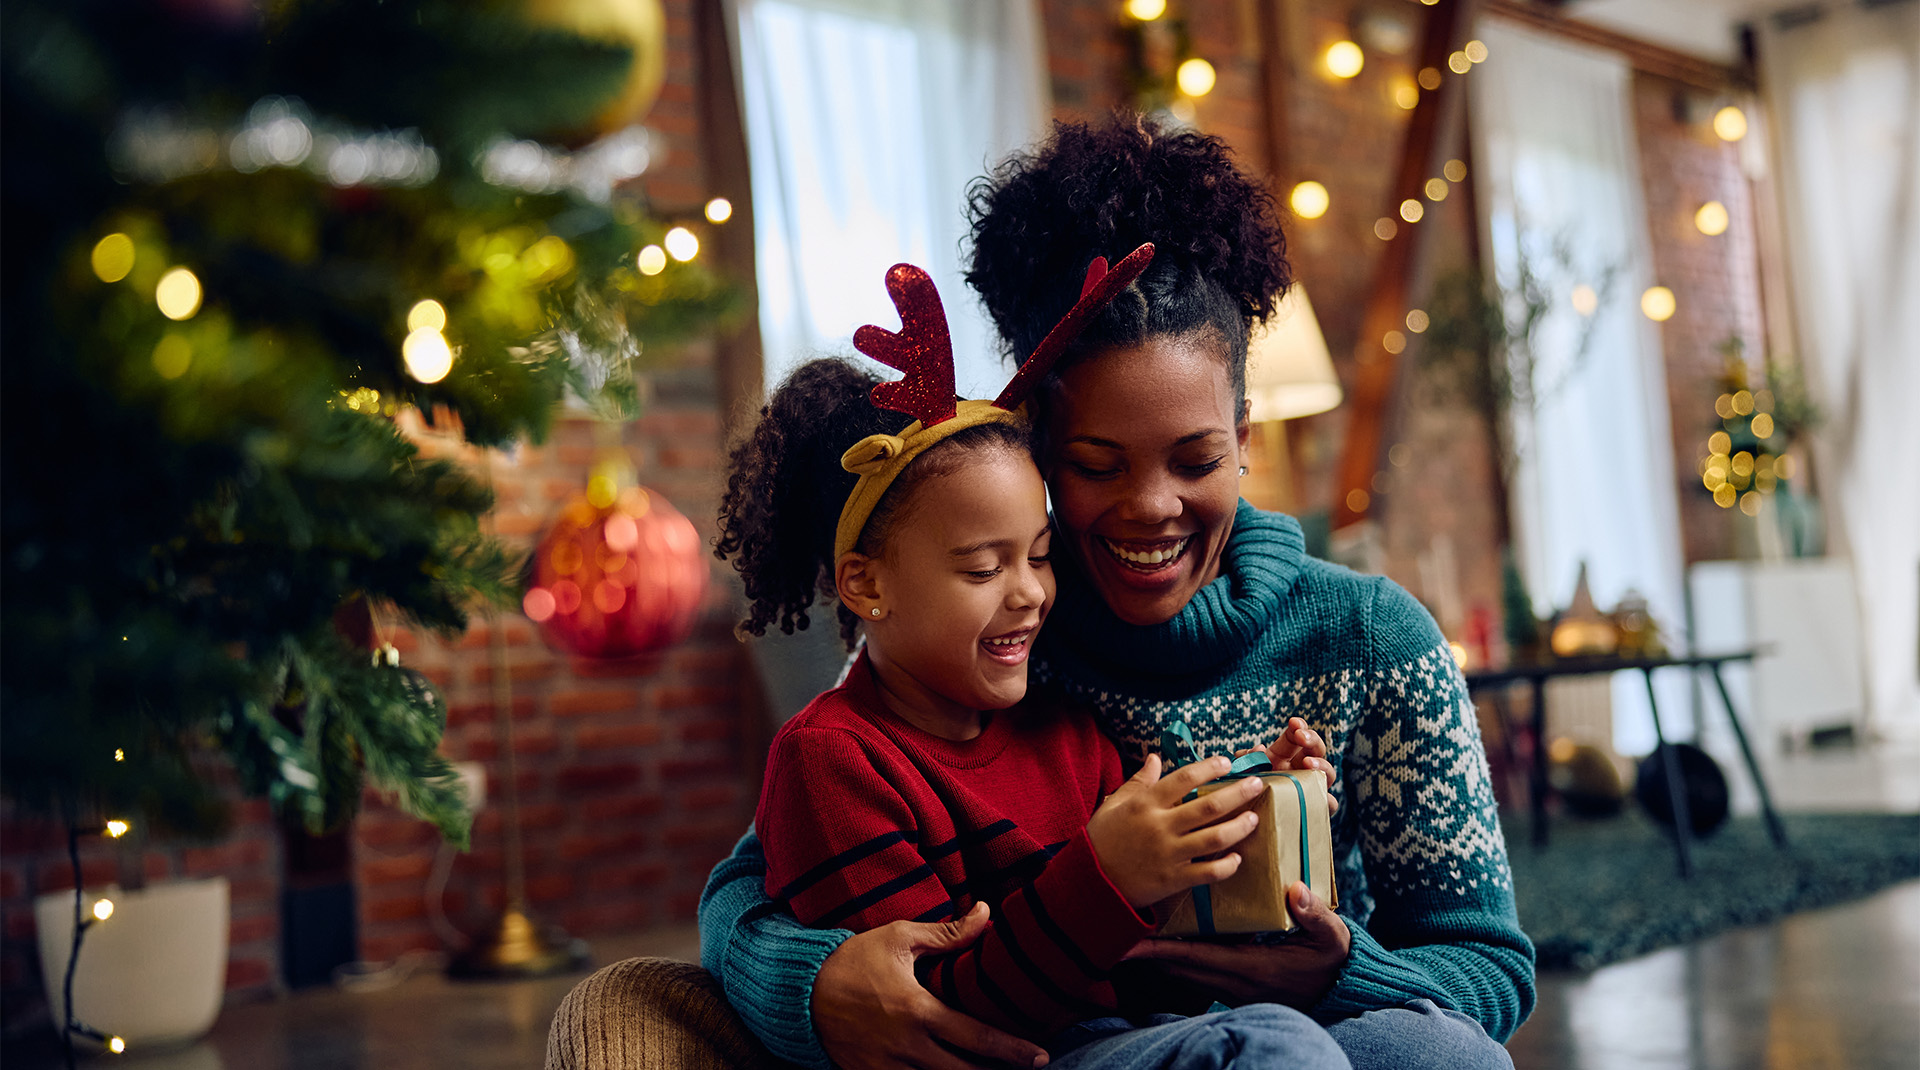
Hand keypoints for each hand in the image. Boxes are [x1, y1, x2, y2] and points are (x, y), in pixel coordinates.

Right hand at [813, 902, 1048, 1069]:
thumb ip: (947, 934)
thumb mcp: (899, 938)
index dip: (1012, 1050)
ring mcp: (886, 1068)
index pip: (976, 1038)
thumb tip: (986, 913)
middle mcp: (905, 1047)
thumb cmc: (853, 959)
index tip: (1039, 1057)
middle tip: (1028, 1069)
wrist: (798, 990)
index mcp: (917, 1011)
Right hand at [1085, 754, 1266, 907]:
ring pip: (1215, 839)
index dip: (1209, 767)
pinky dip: (1227, 866)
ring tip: (1254, 818)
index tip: (1226, 762)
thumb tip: (1155, 758)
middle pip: (1209, 806)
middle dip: (1238, 793)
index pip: (1184, 778)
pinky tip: (1238, 858)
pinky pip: (1208, 873)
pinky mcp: (1174, 880)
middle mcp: (1161, 826)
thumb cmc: (1102, 838)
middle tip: (1258, 784)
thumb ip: (1139, 781)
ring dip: (1239, 827)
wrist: (1090, 881)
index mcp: (1146, 804)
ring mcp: (1169, 854)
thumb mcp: (1115, 803)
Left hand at [1121, 881, 1350, 1007]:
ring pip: (1188, 974)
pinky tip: (1173, 944)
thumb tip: (1295, 890)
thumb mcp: (1331, 937)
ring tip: (1137, 935)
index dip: (1162, 949)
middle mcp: (1236, 983)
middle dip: (1150, 953)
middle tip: (1120, 933)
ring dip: (1164, 957)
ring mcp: (1235, 989)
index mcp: (1252, 969)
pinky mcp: (1238, 987)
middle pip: (1181, 968)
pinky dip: (1184, 959)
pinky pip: (1201, 974)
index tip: (1132, 941)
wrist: (1343, 991)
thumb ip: (1314, 915)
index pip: (1197, 957)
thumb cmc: (1333, 962)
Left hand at [1239, 717, 1338, 815]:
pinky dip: (1327, 800)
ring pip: (1327, 773)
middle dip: (1311, 739)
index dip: (1299, 727)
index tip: (1293, 722)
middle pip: (1316, 750)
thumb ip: (1245, 761)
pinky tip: (1319, 797)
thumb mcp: (1242, 775)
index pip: (1297, 736)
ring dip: (1321, 765)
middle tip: (1301, 736)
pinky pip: (1329, 804)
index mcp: (1284, 757)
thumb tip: (1254, 750)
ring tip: (1309, 763)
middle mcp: (1300, 770)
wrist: (1245, 827)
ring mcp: (1310, 789)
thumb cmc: (1245, 796)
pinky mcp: (1315, 810)